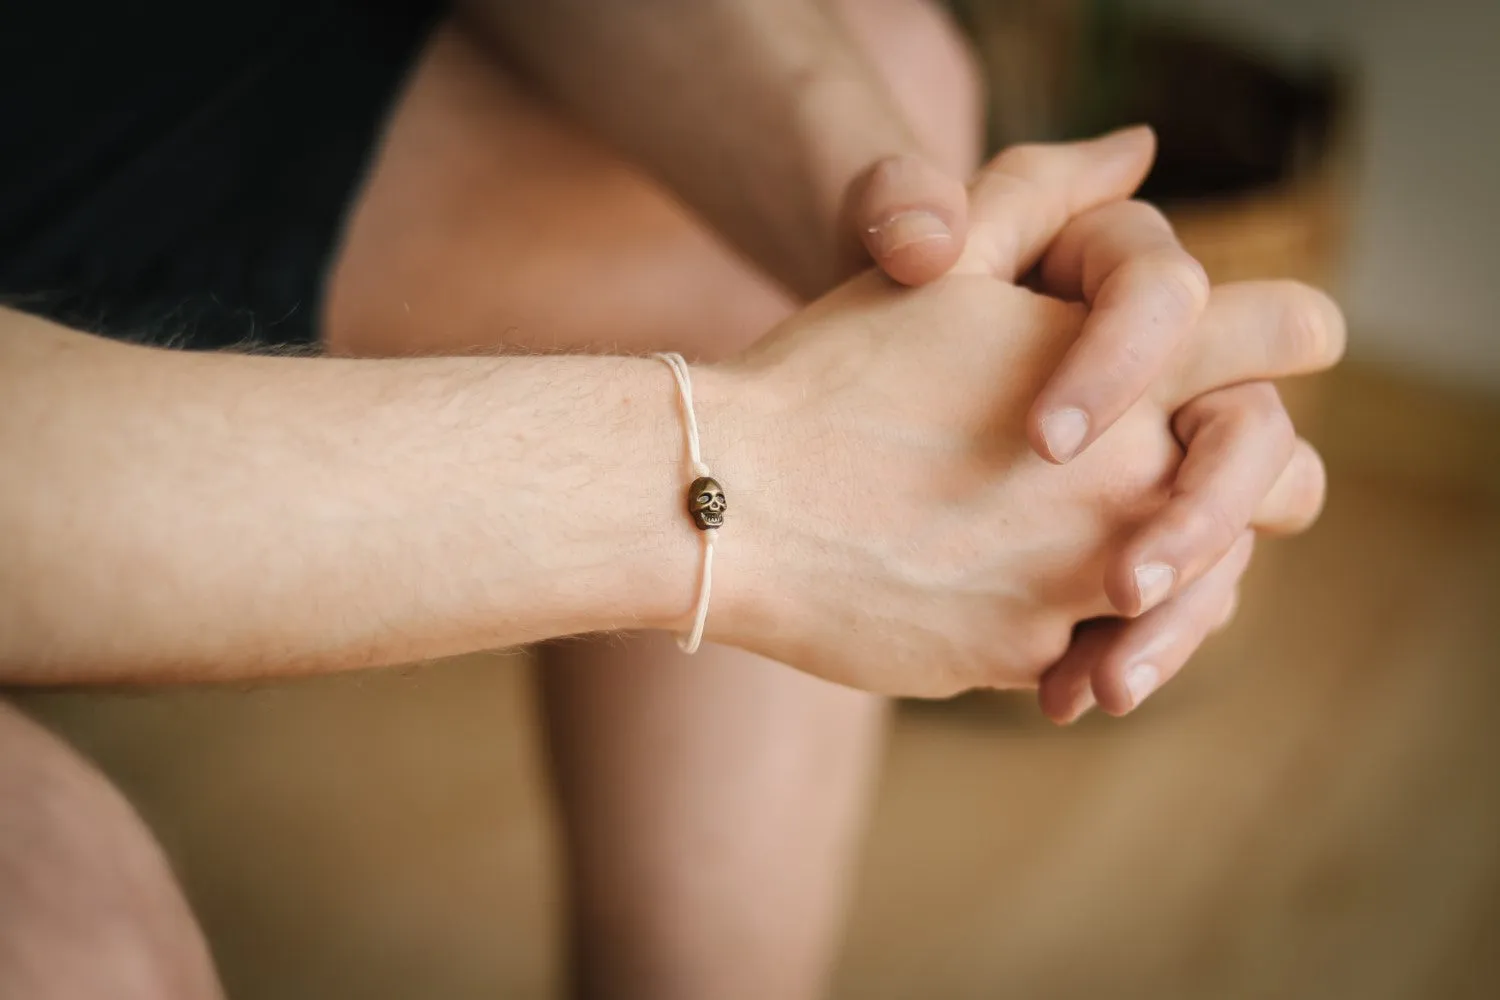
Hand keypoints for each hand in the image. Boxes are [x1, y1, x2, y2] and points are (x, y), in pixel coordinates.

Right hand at [699, 137, 1341, 698]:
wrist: (727, 504)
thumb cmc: (826, 378)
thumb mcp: (934, 266)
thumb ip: (1045, 199)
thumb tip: (1136, 151)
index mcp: (1131, 372)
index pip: (1290, 335)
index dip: (1275, 339)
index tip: (1232, 361)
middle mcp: (1134, 483)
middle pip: (1279, 488)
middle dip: (1236, 480)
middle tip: (1166, 471)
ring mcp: (1085, 584)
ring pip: (1192, 589)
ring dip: (1151, 566)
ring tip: (1049, 537)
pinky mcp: (1028, 660)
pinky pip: (1089, 648)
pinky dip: (1062, 627)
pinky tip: (983, 588)